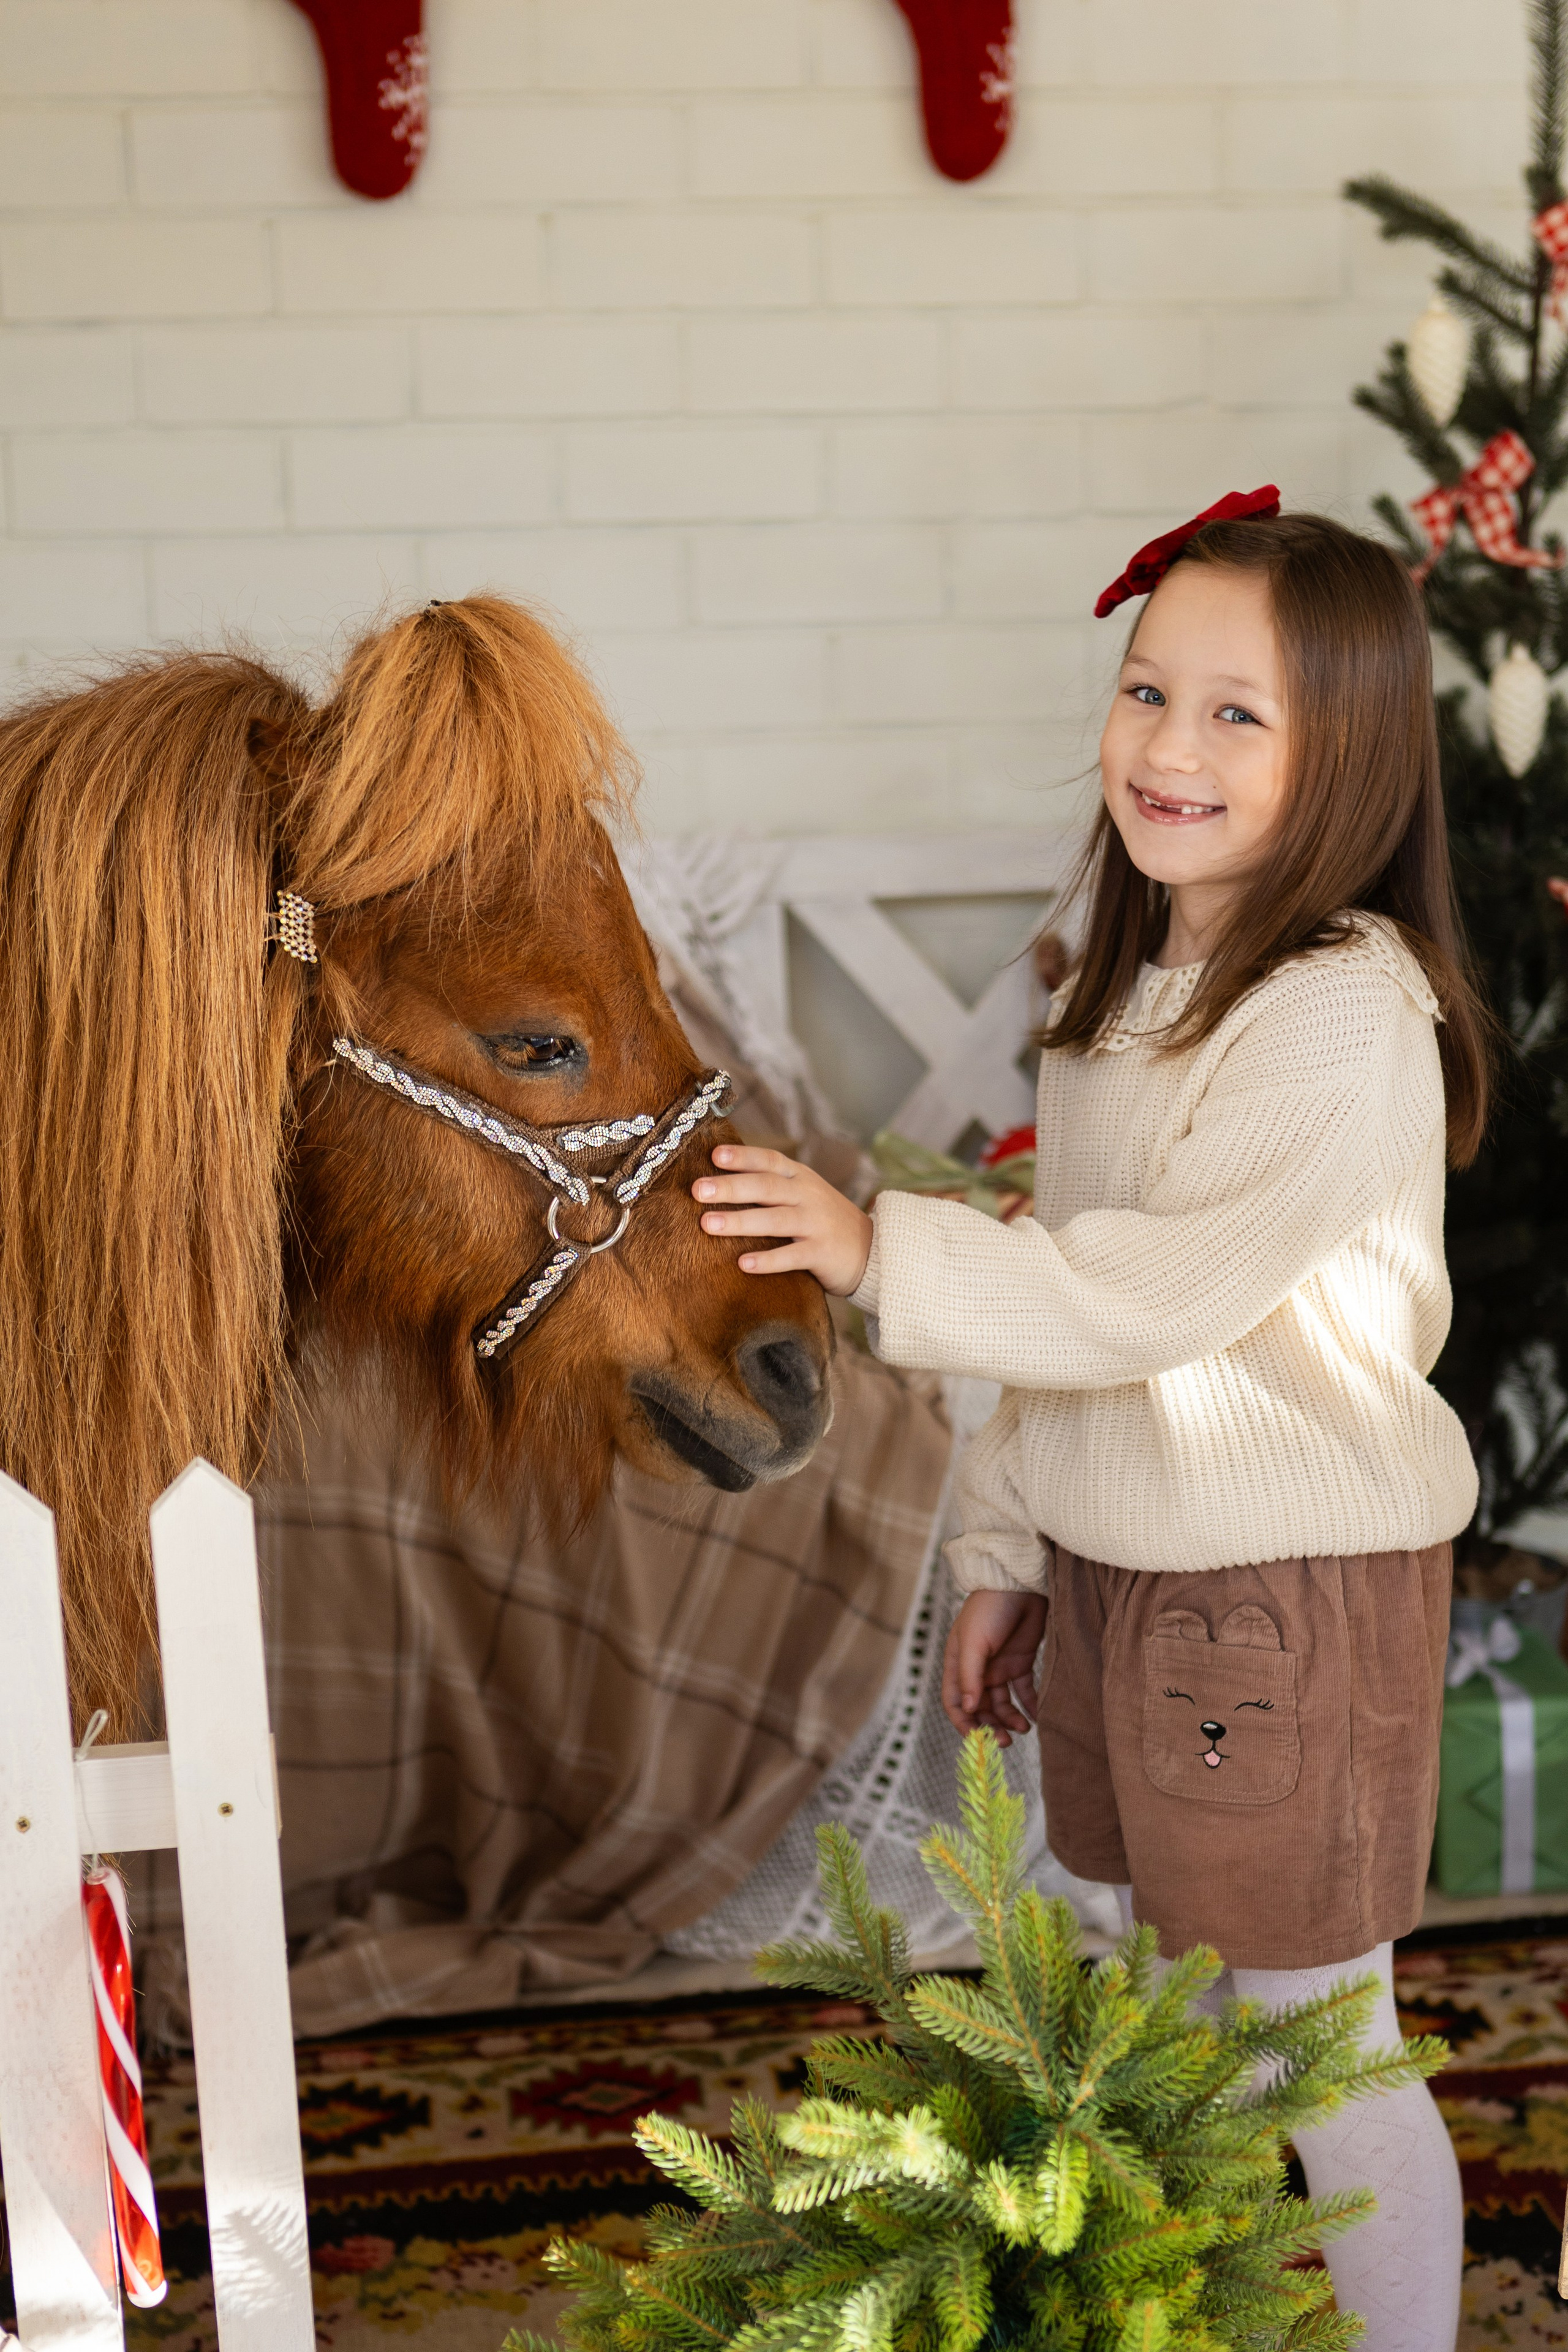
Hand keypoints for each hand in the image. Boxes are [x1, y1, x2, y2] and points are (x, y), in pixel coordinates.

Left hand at [694, 1145, 873, 1296]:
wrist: (872, 1250)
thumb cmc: (824, 1221)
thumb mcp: (804, 1194)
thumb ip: (771, 1186)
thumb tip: (718, 1180)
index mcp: (800, 1178)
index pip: (770, 1161)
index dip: (743, 1157)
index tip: (714, 1155)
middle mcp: (808, 1196)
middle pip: (767, 1187)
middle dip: (731, 1187)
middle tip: (698, 1190)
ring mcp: (817, 1224)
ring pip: (775, 1219)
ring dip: (740, 1221)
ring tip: (707, 1224)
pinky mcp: (823, 1253)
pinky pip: (793, 1256)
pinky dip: (769, 1260)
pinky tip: (743, 1263)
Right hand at [942, 1588, 1046, 1746]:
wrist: (1018, 1583)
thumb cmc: (989, 1609)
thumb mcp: (974, 1642)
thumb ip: (971, 1676)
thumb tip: (969, 1709)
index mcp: (958, 1664)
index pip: (955, 1703)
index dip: (964, 1724)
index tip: (979, 1740)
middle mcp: (977, 1670)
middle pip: (981, 1708)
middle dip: (990, 1727)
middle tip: (1005, 1741)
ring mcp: (1000, 1667)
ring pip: (1003, 1704)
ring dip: (1010, 1720)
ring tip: (1024, 1728)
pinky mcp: (1021, 1662)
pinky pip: (1024, 1691)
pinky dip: (1030, 1705)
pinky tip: (1037, 1717)